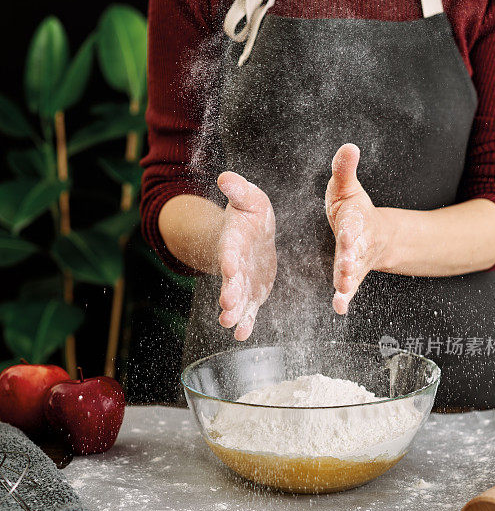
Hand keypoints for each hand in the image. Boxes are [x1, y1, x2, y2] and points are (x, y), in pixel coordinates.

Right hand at [216, 171, 276, 340]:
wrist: (253, 236)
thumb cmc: (250, 216)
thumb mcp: (250, 199)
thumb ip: (239, 190)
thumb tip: (226, 177)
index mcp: (234, 241)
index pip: (230, 249)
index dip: (228, 257)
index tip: (228, 265)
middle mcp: (235, 265)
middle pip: (231, 280)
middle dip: (229, 292)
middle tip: (227, 304)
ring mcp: (242, 282)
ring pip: (236, 299)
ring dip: (233, 311)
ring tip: (229, 323)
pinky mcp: (252, 294)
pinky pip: (248, 311)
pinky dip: (245, 323)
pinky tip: (242, 334)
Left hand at [326, 143, 389, 314]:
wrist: (374, 235)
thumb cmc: (354, 210)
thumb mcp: (347, 188)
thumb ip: (345, 170)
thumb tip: (349, 145)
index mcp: (356, 220)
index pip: (354, 223)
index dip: (352, 228)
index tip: (348, 232)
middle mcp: (358, 243)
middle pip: (355, 251)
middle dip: (350, 258)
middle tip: (346, 266)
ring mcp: (356, 262)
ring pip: (353, 272)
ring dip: (348, 280)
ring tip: (342, 288)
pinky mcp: (351, 276)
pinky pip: (349, 289)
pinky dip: (345, 299)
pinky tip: (339, 308)